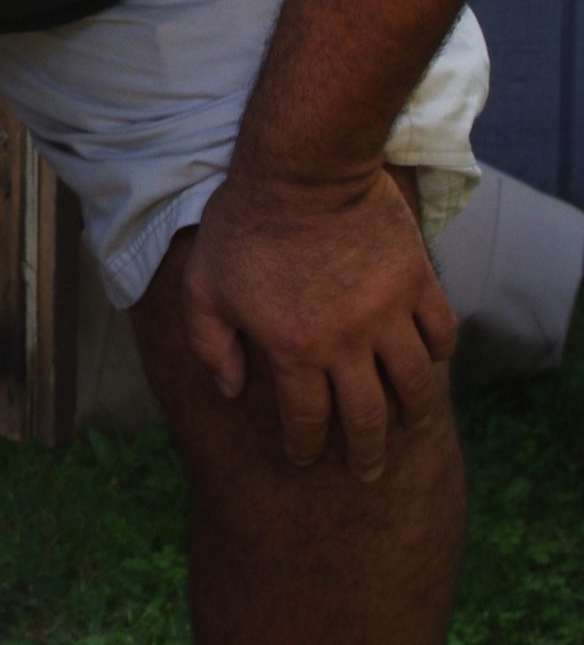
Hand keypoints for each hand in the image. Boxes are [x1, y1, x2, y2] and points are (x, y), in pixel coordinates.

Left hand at [181, 168, 456, 481]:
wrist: (301, 170)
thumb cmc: (242, 225)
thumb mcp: (202, 284)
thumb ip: (210, 342)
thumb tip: (230, 391)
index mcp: (293, 348)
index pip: (306, 419)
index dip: (305, 447)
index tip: (303, 460)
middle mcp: (348, 342)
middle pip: (367, 417)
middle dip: (365, 455)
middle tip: (366, 474)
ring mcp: (389, 314)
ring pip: (415, 385)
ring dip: (412, 415)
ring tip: (406, 429)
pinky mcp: (418, 282)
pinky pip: (441, 334)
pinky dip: (439, 356)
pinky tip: (429, 365)